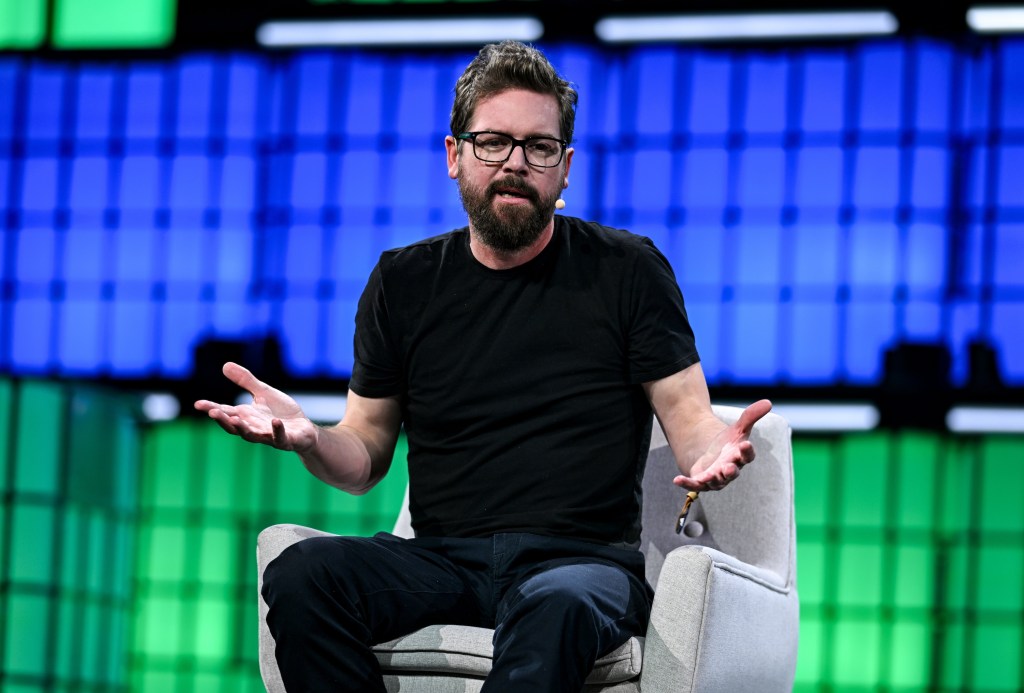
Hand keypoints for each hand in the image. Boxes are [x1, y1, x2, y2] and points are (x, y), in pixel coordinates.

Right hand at [193, 362, 318, 452]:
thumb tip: (225, 365)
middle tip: (212, 412)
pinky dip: (277, 431)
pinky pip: (280, 438)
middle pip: (235, 426)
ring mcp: (269, 436)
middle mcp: (254, 428)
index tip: (198, 404)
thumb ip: (245, 381)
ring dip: (244, 428)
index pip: (226, 412)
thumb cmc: (281, 413)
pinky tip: (275, 422)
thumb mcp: (263, 393)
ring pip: (253, 435)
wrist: (304, 430)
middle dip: (224, 420)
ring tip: (235, 419)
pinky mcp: (286, 440)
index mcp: (247, 417)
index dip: (212, 408)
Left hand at [673, 399, 771, 491]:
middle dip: (730, 470)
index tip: (745, 444)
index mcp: (740, 457)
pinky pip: (694, 485)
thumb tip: (768, 402)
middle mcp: (729, 470)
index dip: (747, 451)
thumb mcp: (738, 428)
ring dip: (711, 479)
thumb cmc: (727, 443)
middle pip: (732, 472)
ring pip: (715, 481)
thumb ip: (751, 416)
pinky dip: (686, 483)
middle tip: (728, 467)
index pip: (747, 456)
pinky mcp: (700, 481)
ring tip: (708, 476)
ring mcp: (715, 477)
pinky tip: (677, 480)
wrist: (708, 451)